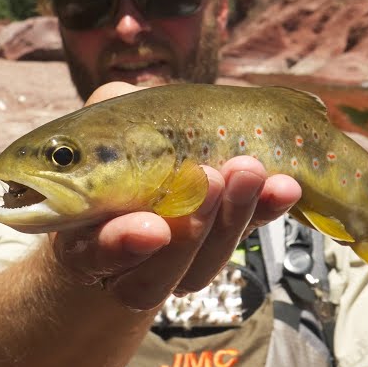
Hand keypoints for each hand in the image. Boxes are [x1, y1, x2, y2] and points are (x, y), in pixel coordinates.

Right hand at [50, 82, 302, 310]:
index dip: (121, 245)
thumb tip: (122, 97)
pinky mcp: (224, 243)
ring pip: (206, 262)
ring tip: (247, 170)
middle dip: (191, 226)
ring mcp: (180, 263)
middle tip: (209, 178)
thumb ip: (104, 112)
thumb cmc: (113, 150)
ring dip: (231, 215)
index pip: (95, 254)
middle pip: (159, 269)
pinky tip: (284, 186)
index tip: (152, 228)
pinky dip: (266, 210)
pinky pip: (246, 238)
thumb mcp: (101, 124)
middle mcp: (128, 266)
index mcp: (84, 240)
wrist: (153, 174)